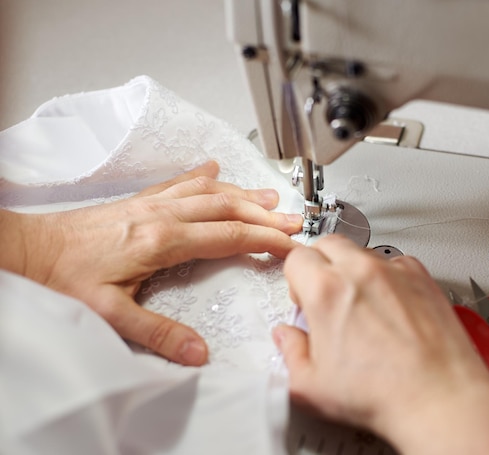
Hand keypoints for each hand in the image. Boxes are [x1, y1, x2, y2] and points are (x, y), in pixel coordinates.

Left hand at [2, 161, 302, 365]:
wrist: (29, 250)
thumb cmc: (64, 277)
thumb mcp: (110, 313)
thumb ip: (157, 332)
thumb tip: (196, 351)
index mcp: (161, 241)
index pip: (228, 236)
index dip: (264, 240)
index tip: (290, 245)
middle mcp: (161, 215)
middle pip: (227, 208)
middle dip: (265, 215)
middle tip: (293, 221)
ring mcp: (151, 203)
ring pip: (208, 192)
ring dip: (243, 194)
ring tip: (269, 198)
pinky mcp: (140, 200)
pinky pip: (180, 182)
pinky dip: (203, 176)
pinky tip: (213, 169)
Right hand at [274, 235, 488, 453]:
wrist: (438, 398)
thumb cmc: (383, 393)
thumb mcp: (312, 386)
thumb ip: (290, 354)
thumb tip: (287, 338)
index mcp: (325, 291)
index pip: (297, 257)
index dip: (295, 278)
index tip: (302, 297)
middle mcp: (360, 271)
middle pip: (328, 244)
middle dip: (321, 265)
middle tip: (326, 294)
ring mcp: (393, 270)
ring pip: (362, 251)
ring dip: (354, 270)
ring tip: (360, 303)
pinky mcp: (421, 276)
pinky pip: (396, 262)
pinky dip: (388, 275)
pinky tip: (390, 304)